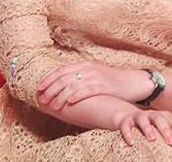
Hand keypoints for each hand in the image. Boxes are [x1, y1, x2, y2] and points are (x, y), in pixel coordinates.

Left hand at [37, 62, 151, 109]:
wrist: (133, 82)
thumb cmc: (112, 81)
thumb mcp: (94, 74)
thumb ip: (79, 77)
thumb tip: (61, 85)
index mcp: (84, 64)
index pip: (61, 70)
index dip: (48, 79)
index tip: (38, 89)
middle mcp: (89, 69)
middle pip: (63, 78)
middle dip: (50, 90)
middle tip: (42, 100)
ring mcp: (96, 77)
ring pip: (72, 86)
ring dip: (60, 97)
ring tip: (53, 106)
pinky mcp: (104, 86)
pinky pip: (86, 90)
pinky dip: (76, 96)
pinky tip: (69, 102)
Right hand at [117, 108, 171, 151]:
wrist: (126, 118)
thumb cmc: (148, 128)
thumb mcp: (160, 130)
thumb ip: (171, 136)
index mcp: (163, 117)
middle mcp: (152, 115)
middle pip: (161, 119)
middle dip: (167, 131)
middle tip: (171, 143)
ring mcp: (139, 117)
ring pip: (144, 119)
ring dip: (148, 129)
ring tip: (152, 139)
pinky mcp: (126, 121)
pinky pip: (126, 126)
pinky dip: (128, 133)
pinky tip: (131, 143)